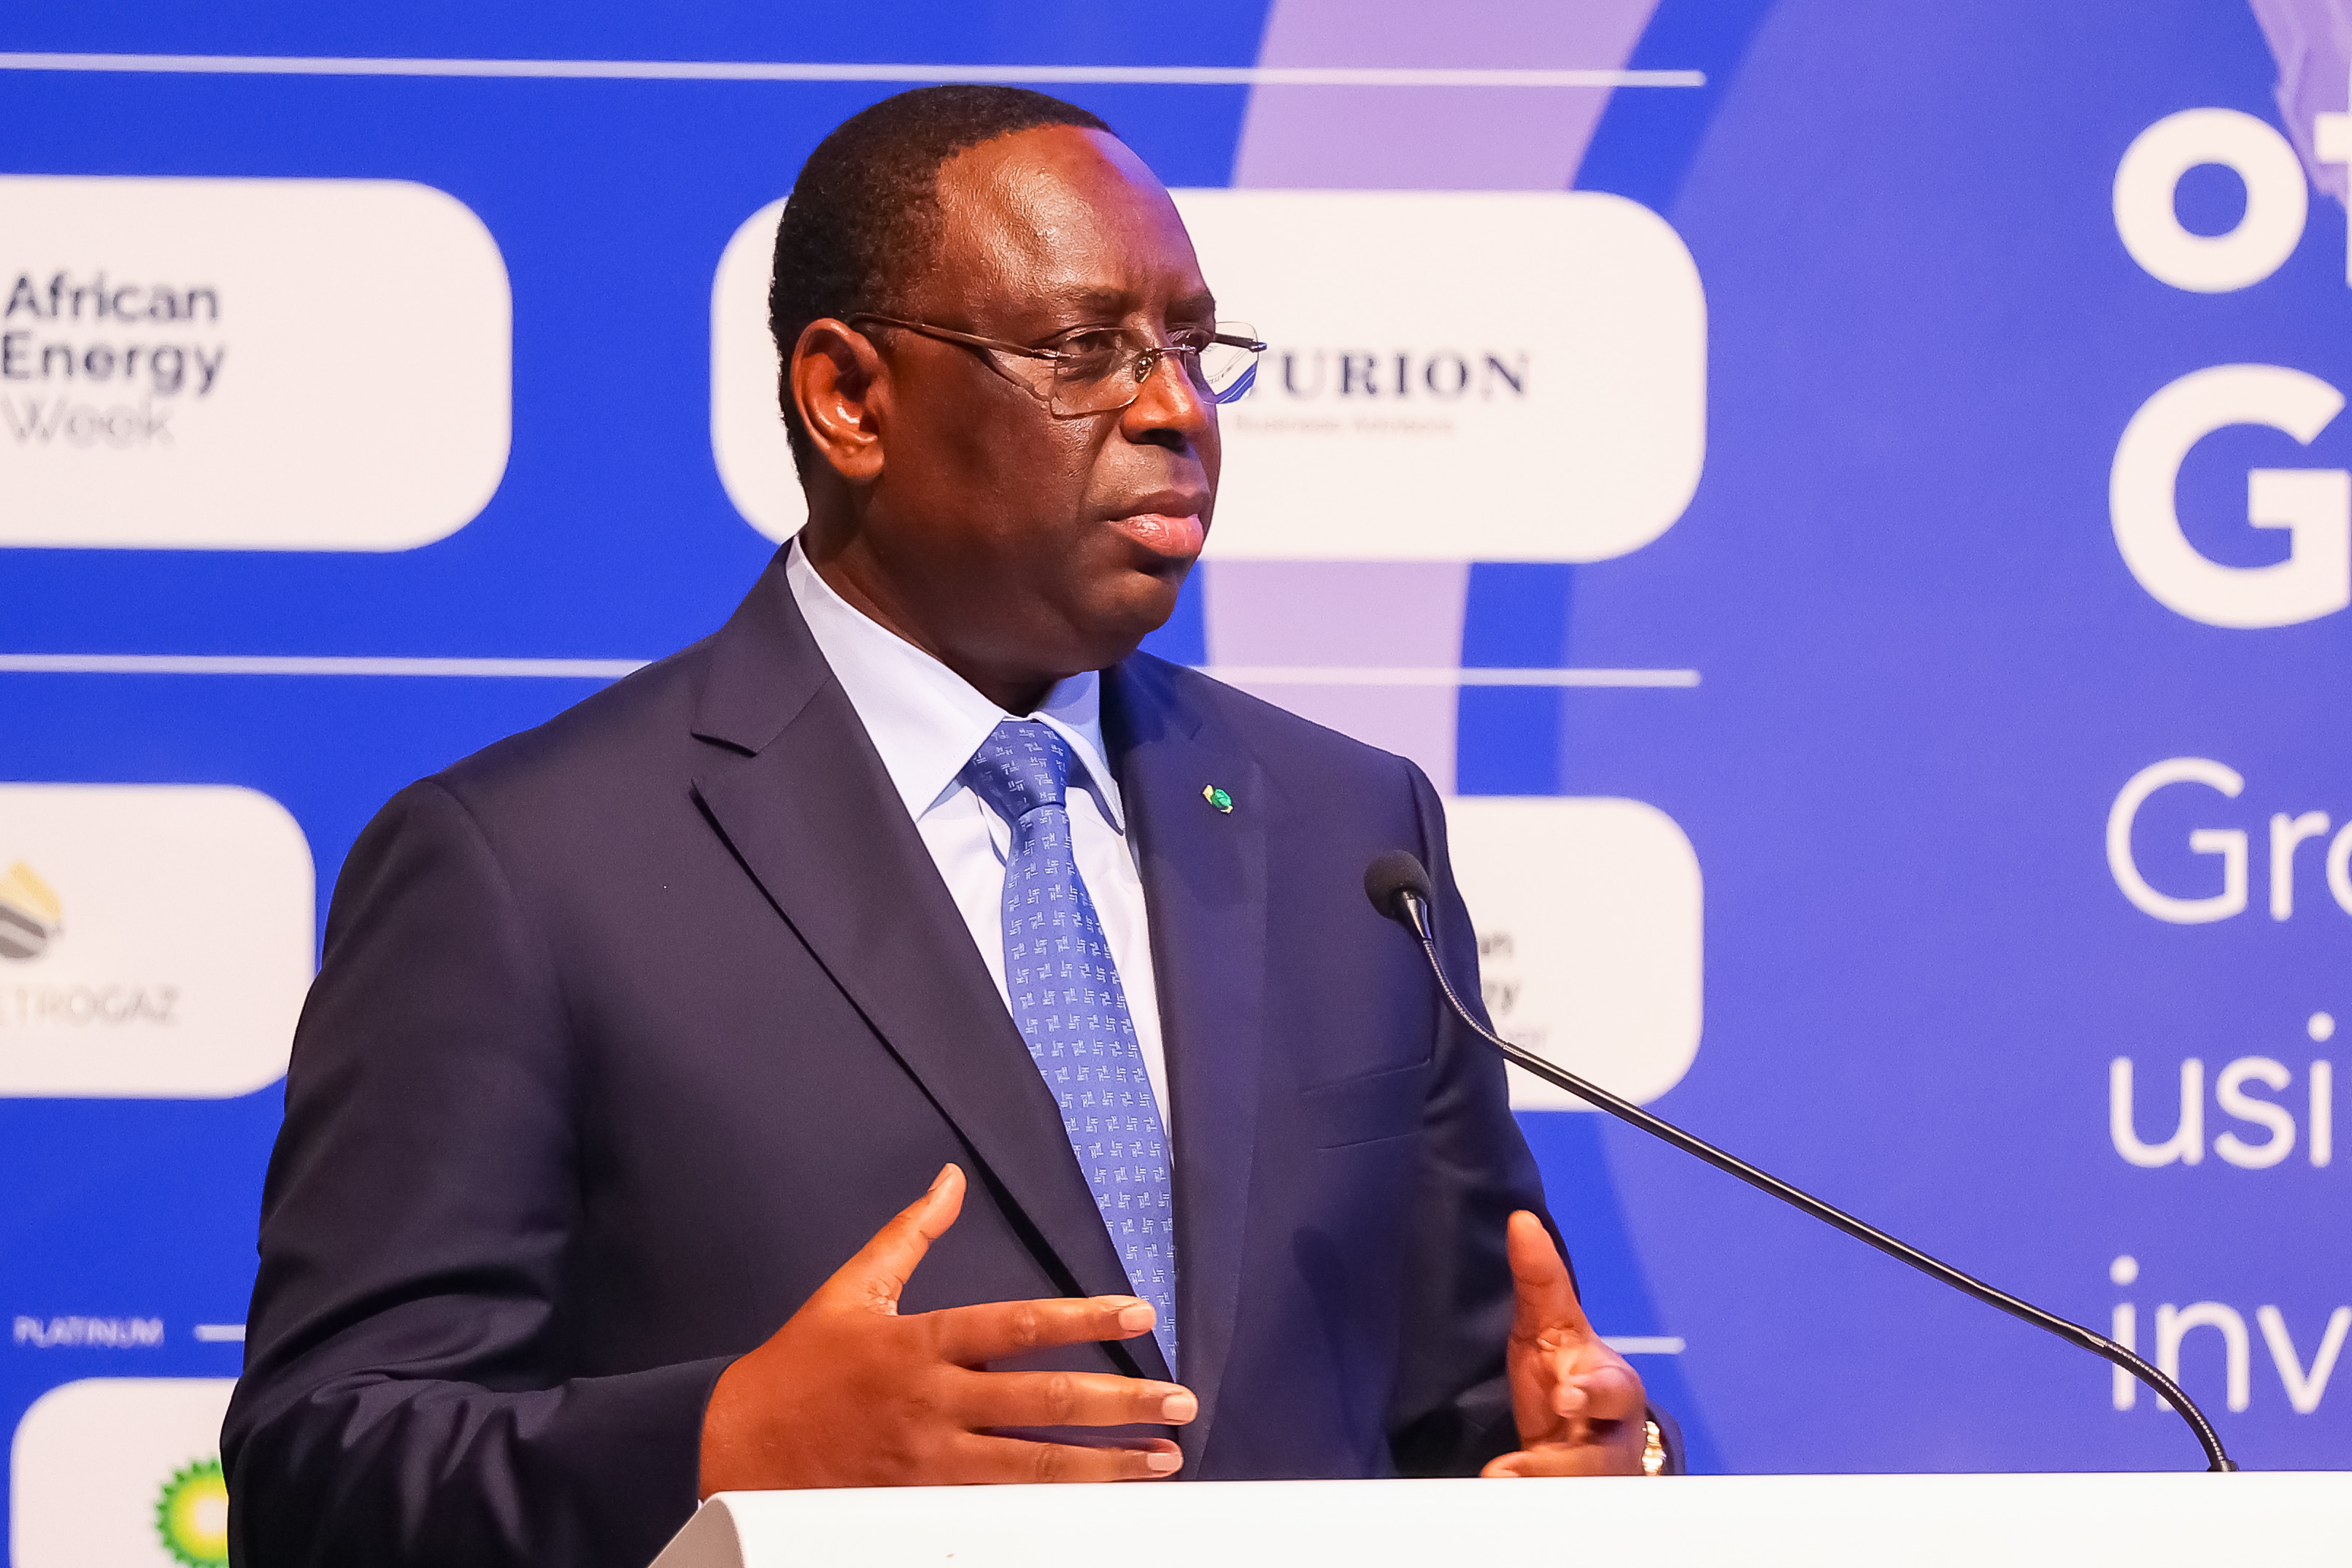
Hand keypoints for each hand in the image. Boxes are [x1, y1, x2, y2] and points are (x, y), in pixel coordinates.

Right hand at [698, 1164, 1191, 1491]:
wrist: (731, 1448)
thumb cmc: (797, 1368)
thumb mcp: (852, 1287)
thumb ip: (910, 1234)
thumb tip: (949, 1181)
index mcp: (919, 1344)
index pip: (1016, 1326)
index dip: (1082, 1319)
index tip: (1139, 1312)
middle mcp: (931, 1404)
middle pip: (1040, 1404)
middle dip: (1119, 1403)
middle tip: (1179, 1402)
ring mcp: (929, 1463)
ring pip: (1031, 1468)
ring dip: (1104, 1465)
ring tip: (1162, 1460)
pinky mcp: (919, 1507)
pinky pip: (996, 1510)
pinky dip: (1050, 1509)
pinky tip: (1095, 1507)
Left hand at [1481, 1210, 1646, 1476]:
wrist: (1583, 1434)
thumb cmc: (1568, 1370)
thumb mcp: (1550, 1325)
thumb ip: (1539, 1280)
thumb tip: (1520, 1219)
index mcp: (1613, 1389)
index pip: (1612, 1391)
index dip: (1593, 1394)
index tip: (1567, 1395)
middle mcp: (1610, 1437)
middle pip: (1601, 1456)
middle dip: (1568, 1460)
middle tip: (1526, 1465)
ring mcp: (1593, 1474)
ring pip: (1580, 1486)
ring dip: (1541, 1484)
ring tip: (1503, 1479)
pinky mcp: (1571, 1497)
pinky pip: (1557, 1507)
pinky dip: (1528, 1499)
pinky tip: (1501, 1490)